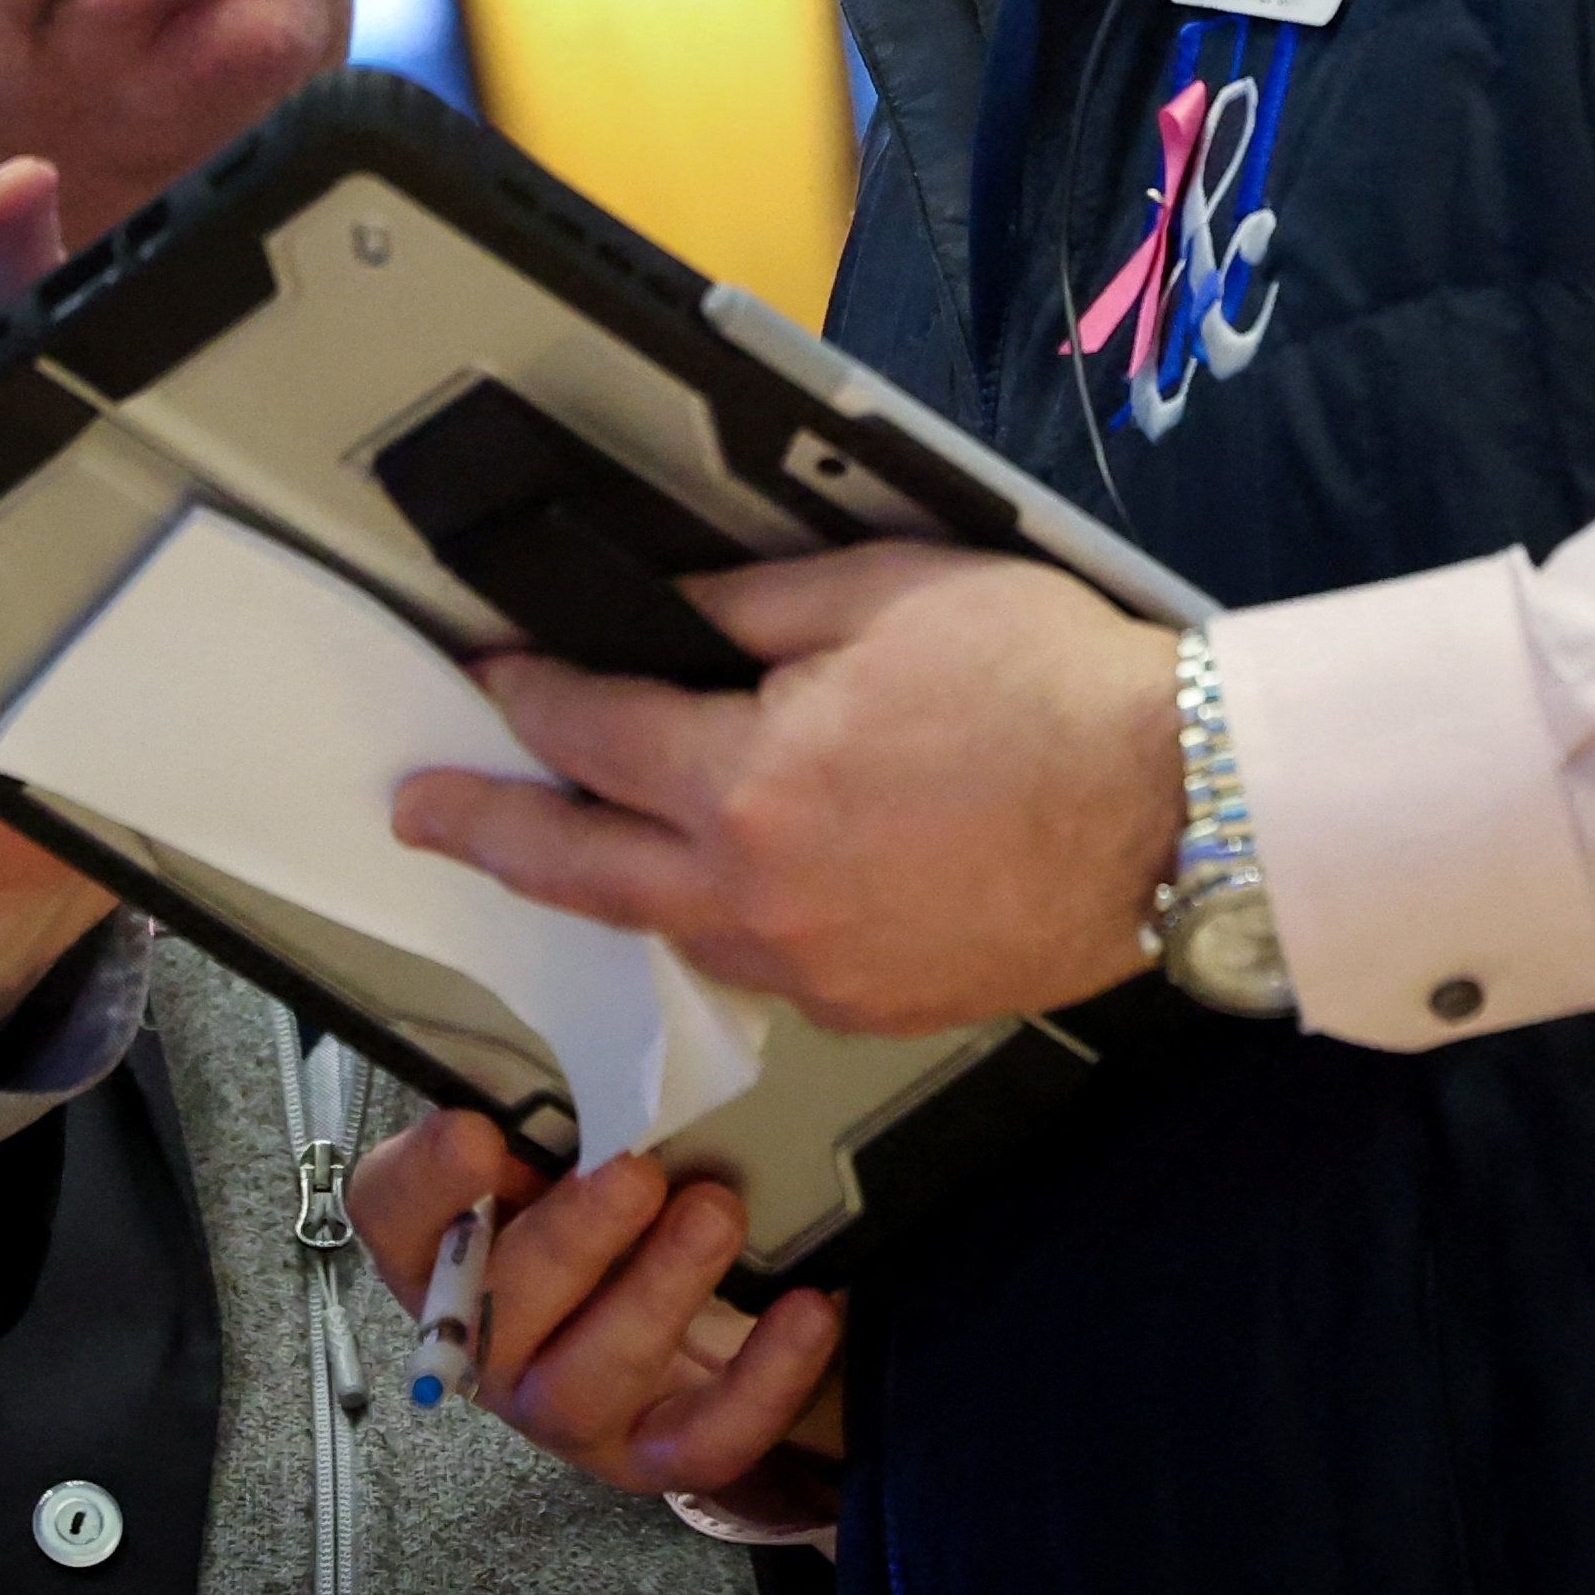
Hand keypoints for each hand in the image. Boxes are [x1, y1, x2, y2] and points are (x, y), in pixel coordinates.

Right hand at [349, 1106, 844, 1508]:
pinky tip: (809, 1309)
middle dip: (570, 1235)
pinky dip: (762, 1379)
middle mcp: (489, 1337)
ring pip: (588, 1378)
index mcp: (446, 1246)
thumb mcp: (574, 1143)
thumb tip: (593, 1024)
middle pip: (499, 1303)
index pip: (394, 1218)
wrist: (688, 1322)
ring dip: (657, 1293)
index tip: (477, 1131)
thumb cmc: (612, 1204)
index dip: (425, 1181)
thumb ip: (561, 1103)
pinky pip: (700, 1439)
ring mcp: (565, 1407)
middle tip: (633, 1170)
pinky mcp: (650, 1452)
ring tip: (717, 1214)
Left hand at [388, 542, 1178, 1038]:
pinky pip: (764, 963)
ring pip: (673, 927)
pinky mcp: (875, 1003)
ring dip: (616, 882)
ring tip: (581, 845)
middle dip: (486, 833)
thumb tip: (666, 616)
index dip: (527, 695)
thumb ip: (750, 609)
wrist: (1173, 804)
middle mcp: (758, 896)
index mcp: (746, 784)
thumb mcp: (883, 592)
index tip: (490, 677)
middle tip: (421, 816)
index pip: (589, 737)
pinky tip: (743, 883)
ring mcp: (814, 966)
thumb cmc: (1050, 686)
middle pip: (580, 869)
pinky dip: (728, 919)